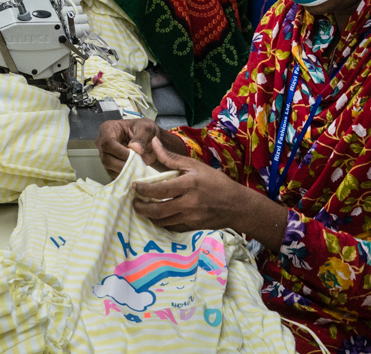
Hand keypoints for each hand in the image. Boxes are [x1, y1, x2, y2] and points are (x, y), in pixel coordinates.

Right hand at [96, 118, 168, 175]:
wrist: (147, 138)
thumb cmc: (144, 130)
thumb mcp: (147, 129)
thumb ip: (142, 138)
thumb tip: (136, 149)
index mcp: (108, 128)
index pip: (108, 142)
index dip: (120, 152)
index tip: (135, 156)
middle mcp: (102, 142)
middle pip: (106, 158)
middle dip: (122, 164)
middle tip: (137, 166)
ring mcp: (104, 154)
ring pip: (108, 168)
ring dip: (124, 171)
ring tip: (137, 168)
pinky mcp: (109, 164)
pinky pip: (113, 173)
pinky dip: (124, 175)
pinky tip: (134, 171)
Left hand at [131, 138, 264, 235]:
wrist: (237, 205)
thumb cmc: (215, 182)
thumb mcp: (195, 166)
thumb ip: (171, 157)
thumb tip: (153, 142)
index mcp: (189, 185)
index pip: (160, 190)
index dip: (143, 189)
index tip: (135, 186)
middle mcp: (189, 203)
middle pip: (158, 210)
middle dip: (141, 208)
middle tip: (134, 202)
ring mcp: (191, 218)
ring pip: (163, 221)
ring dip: (149, 216)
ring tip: (142, 208)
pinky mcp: (193, 228)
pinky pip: (172, 228)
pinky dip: (161, 223)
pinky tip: (157, 216)